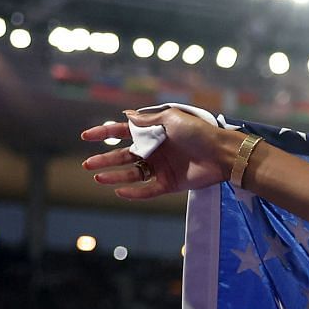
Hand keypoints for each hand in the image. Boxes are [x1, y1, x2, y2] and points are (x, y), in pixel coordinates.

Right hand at [79, 106, 232, 199]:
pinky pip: (148, 190)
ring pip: (132, 174)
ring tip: (98, 178)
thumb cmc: (198, 132)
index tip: (86, 137)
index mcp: (153, 132)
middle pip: (123, 156)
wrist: (221, 153)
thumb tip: (125, 115)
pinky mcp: (170, 184)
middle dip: (104, 160)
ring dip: (114, 176)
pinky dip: (134, 193)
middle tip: (87, 165)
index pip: (123, 133)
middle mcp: (155, 150)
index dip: (104, 133)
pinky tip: (119, 191)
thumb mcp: (171, 118)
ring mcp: (162, 168)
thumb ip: (147, 120)